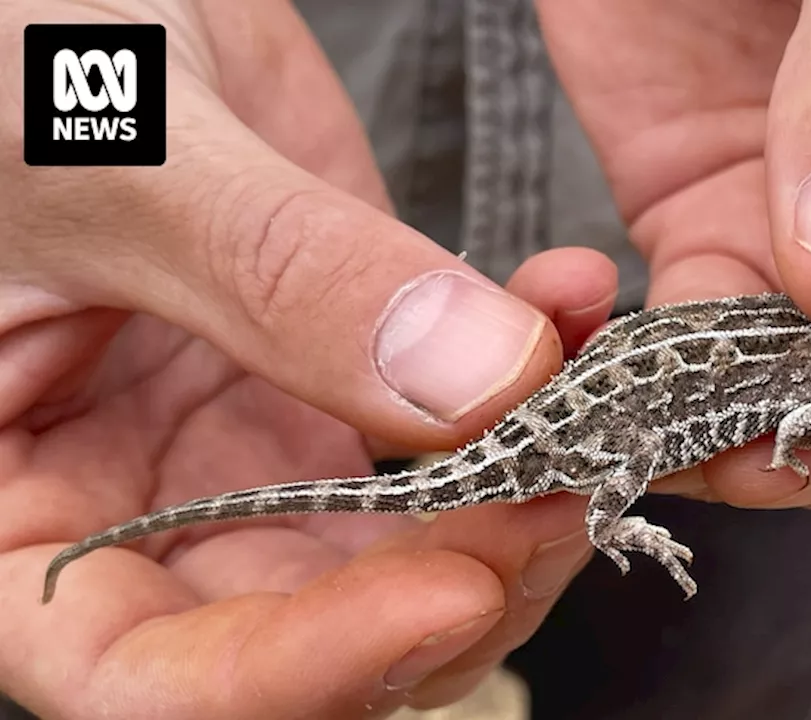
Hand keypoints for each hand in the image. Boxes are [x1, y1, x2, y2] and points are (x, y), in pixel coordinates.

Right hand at [0, 2, 618, 716]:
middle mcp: (142, 497)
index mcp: (17, 500)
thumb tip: (475, 388)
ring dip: (524, 492)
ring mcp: (251, 442)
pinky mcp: (339, 370)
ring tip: (589, 397)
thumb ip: (279, 277)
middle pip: (315, 628)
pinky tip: (568, 304)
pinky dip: (533, 377)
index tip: (450, 590)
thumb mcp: (107, 152)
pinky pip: (459, 421)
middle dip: (463, 579)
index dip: (304, 668)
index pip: (147, 673)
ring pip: (412, 546)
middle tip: (568, 482)